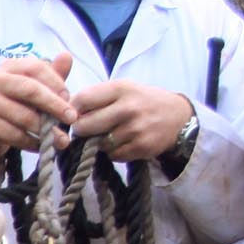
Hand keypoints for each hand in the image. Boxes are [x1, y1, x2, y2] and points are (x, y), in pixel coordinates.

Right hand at [0, 51, 76, 163]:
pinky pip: (14, 135)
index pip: (37, 68)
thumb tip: (67, 56)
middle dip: (55, 105)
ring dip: (46, 130)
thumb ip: (52, 75)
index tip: (69, 98)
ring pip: (24, 116)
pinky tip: (42, 146)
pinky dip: (32, 142)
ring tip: (61, 139)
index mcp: (10, 66)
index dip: (56, 83)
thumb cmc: (16, 104)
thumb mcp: (35, 88)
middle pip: (31, 90)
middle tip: (72, 118)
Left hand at [69, 80, 196, 162]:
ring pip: (98, 143)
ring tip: (110, 134)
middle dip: (81, 130)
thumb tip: (65, 111)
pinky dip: (113, 152)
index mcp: (120, 88)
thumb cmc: (142, 101)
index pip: (82, 100)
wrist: (179, 117)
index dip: (72, 110)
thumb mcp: (123, 89)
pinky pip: (113, 155)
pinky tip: (123, 143)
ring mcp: (135, 129)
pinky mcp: (142, 147)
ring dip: (99, 143)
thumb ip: (97, 97)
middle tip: (87, 129)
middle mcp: (128, 107)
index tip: (73, 115)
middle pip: (85, 126)